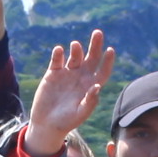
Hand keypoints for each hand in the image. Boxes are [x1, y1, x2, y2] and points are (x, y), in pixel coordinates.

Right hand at [19, 32, 115, 156]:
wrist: (47, 124)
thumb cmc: (67, 121)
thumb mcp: (80, 113)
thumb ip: (90, 101)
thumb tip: (97, 86)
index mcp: (91, 86)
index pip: (103, 70)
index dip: (107, 61)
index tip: (110, 50)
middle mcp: (81, 77)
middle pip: (91, 57)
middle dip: (95, 45)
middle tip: (98, 33)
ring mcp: (67, 73)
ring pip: (75, 56)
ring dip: (76, 49)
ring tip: (75, 45)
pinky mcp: (53, 73)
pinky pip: (57, 60)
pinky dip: (58, 54)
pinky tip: (59, 50)